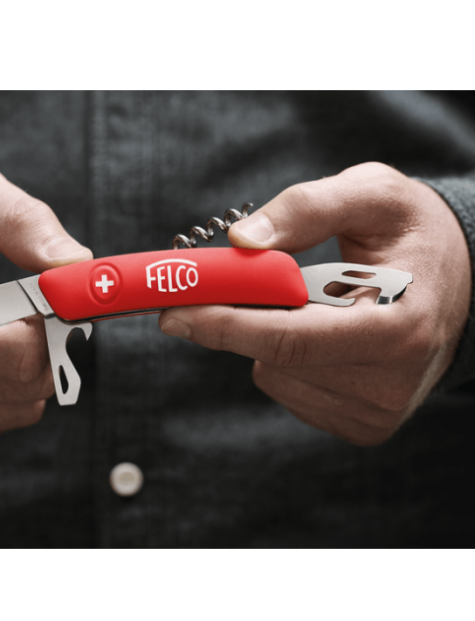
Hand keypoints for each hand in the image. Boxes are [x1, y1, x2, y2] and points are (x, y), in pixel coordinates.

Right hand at [0, 163, 91, 447]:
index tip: (55, 296)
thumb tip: (77, 265)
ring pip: (21, 407)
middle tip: (23, 307)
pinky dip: (2, 386)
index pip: (22, 351)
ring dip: (23, 365)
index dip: (55, 322)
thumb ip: (25, 223)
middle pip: (28, 383)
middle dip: (44, 342)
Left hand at [159, 163, 471, 444]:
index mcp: (400, 326)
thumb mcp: (370, 195)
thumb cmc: (410, 235)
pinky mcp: (359, 425)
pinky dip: (284, 357)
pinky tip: (321, 332)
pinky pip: (287, 388)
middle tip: (217, 287)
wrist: (459, 285)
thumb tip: (241, 240)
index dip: (225, 324)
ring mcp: (374, 412)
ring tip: (313, 302)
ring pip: (274, 373)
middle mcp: (389, 383)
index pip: (291, 339)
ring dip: (269, 333)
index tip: (173, 312)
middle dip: (236, 319)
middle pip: (275, 358)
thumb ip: (307, 208)